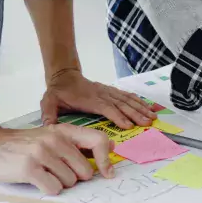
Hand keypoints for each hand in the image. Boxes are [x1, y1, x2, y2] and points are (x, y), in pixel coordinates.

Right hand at [0, 124, 113, 194]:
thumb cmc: (28, 146)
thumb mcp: (54, 137)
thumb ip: (80, 143)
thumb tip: (111, 147)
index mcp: (65, 131)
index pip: (99, 140)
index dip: (107, 160)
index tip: (108, 173)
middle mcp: (55, 139)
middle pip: (86, 171)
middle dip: (75, 177)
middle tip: (58, 171)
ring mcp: (42, 153)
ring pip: (70, 182)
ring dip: (60, 182)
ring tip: (44, 172)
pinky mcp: (30, 168)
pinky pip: (54, 188)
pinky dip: (48, 189)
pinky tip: (37, 179)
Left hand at [41, 69, 156, 128]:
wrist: (64, 76)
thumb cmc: (58, 92)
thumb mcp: (49, 102)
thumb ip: (49, 114)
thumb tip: (48, 127)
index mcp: (89, 99)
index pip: (106, 108)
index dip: (117, 116)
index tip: (129, 125)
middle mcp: (102, 94)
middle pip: (121, 104)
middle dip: (136, 113)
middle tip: (148, 123)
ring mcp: (108, 92)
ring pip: (127, 100)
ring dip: (141, 108)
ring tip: (153, 117)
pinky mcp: (111, 91)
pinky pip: (127, 96)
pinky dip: (139, 101)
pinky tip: (148, 107)